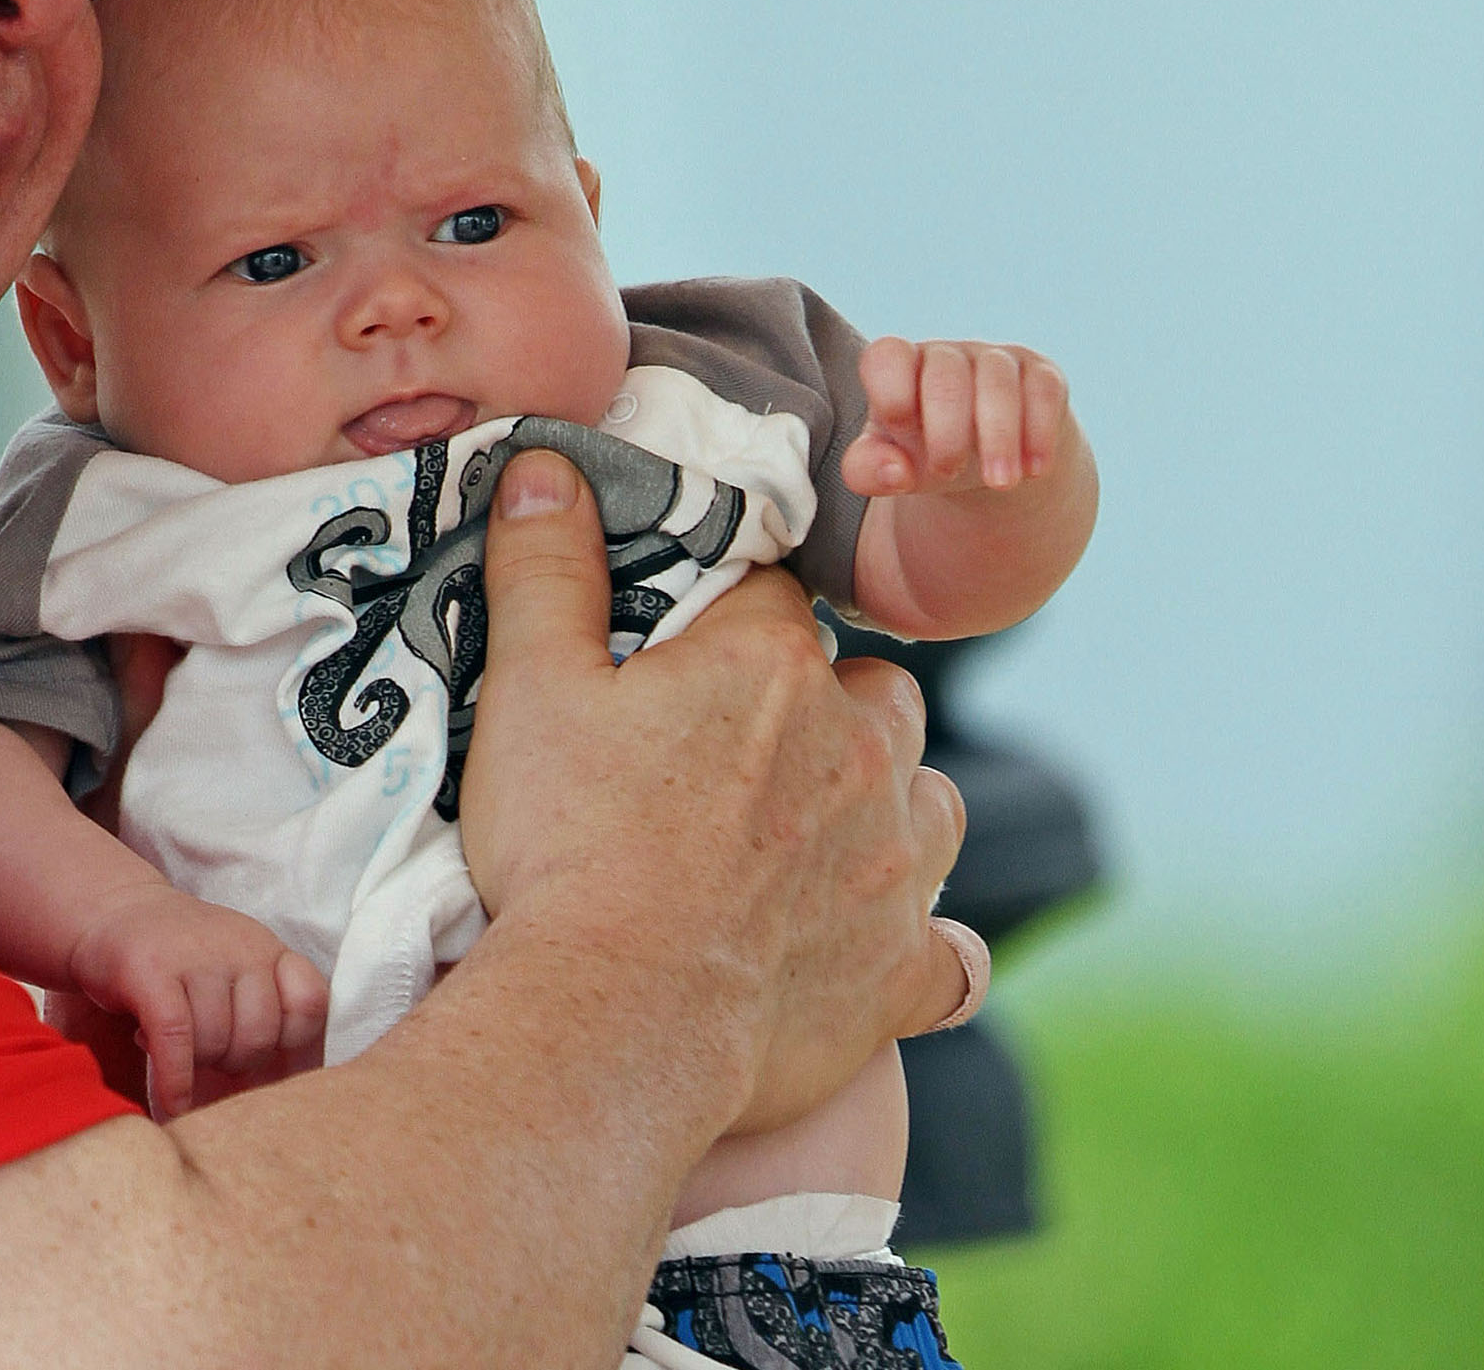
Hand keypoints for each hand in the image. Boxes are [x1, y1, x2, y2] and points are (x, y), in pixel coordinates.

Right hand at [67, 884, 328, 1118]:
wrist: (110, 910)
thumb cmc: (178, 962)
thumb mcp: (232, 971)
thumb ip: (263, 1014)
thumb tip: (287, 1095)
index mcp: (265, 949)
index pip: (310, 1001)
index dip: (290, 1038)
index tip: (263, 1047)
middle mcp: (238, 946)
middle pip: (258, 1037)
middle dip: (233, 1061)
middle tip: (205, 1051)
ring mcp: (194, 955)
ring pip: (215, 1042)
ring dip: (195, 1064)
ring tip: (174, 1047)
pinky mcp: (150, 970)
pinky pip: (175, 1039)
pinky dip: (174, 1080)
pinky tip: (172, 1100)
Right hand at [456, 450, 970, 1137]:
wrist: (616, 1018)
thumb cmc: (566, 846)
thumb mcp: (529, 688)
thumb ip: (546, 569)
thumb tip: (547, 465)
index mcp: (770, 666)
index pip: (771, 597)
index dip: (725, 621)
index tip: (680, 658)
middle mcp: (861, 748)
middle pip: (873, 690)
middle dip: (827, 706)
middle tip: (740, 753)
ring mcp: (896, 864)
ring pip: (930, 799)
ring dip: (888, 805)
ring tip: (815, 836)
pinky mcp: (903, 968)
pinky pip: (954, 953)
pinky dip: (924, 946)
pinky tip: (884, 946)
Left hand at [841, 336, 1070, 495]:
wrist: (989, 461)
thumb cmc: (925, 454)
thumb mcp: (889, 466)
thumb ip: (867, 469)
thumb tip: (894, 471)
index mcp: (898, 367)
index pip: (886, 357)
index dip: (891, 393)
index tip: (900, 434)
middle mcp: (945, 355)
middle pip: (945, 375)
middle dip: (947, 430)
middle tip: (947, 472)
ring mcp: (995, 359)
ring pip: (997, 380)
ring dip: (999, 436)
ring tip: (999, 483)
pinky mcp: (1040, 375)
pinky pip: (1043, 390)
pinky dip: (1039, 432)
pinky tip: (1034, 469)